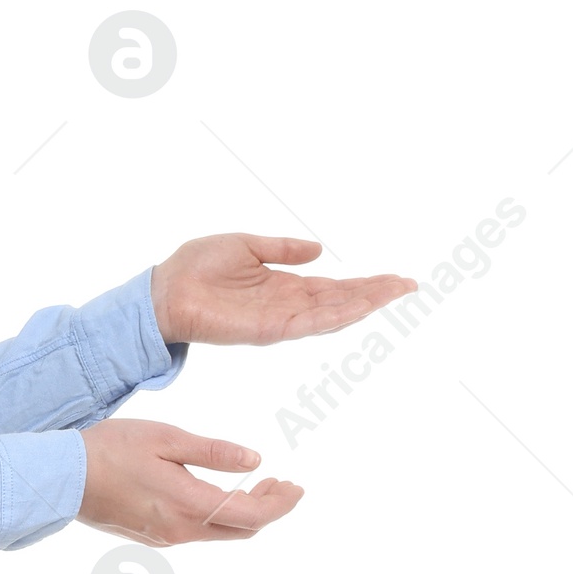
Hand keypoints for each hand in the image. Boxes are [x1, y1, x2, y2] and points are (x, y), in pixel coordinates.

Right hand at [78, 418, 301, 545]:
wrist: (63, 478)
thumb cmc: (111, 449)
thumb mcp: (168, 438)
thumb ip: (214, 452)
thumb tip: (255, 461)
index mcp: (189, 505)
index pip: (252, 515)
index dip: (281, 504)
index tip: (296, 487)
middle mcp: (181, 531)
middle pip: (242, 530)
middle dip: (269, 508)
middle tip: (282, 483)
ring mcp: (166, 538)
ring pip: (221, 533)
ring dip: (244, 512)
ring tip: (258, 484)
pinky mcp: (153, 537)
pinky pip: (199, 532)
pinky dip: (220, 516)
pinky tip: (219, 495)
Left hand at [150, 232, 415, 347]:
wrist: (164, 291)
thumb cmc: (196, 267)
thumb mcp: (247, 245)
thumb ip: (283, 248)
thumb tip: (318, 248)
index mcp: (283, 286)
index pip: (333, 286)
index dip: (364, 283)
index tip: (395, 279)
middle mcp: (287, 305)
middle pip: (341, 300)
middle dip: (376, 293)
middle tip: (409, 285)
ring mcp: (280, 319)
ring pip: (332, 313)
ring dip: (365, 303)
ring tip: (396, 292)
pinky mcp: (267, 328)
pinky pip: (308, 322)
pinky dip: (335, 316)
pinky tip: (360, 308)